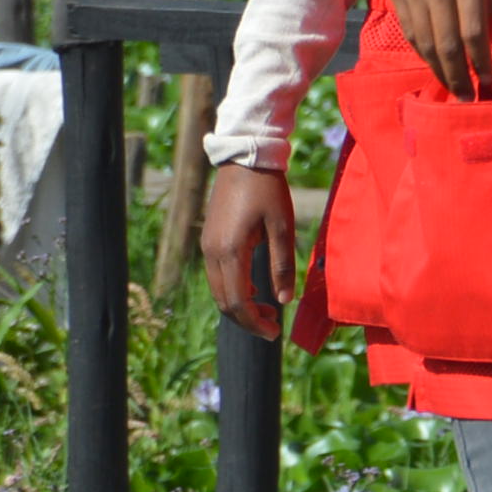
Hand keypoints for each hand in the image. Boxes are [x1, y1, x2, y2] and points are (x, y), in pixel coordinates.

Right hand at [203, 162, 296, 335]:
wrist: (246, 158)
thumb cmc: (268, 190)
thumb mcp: (283, 227)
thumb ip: (282, 265)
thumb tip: (283, 300)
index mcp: (230, 251)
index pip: (237, 302)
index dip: (255, 323)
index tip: (275, 333)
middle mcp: (212, 252)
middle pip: (224, 301)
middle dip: (247, 319)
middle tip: (273, 326)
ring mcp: (207, 246)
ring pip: (219, 290)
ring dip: (240, 305)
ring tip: (267, 308)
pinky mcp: (210, 240)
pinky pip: (218, 276)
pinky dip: (234, 289)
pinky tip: (255, 289)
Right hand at [379, 0, 491, 95]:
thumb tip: (486, 37)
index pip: (474, 31)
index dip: (481, 61)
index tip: (489, 80)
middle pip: (448, 44)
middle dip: (459, 76)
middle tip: (467, 98)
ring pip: (426, 42)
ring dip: (440, 70)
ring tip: (452, 88)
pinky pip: (411, 32)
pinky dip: (423, 53)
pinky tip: (434, 64)